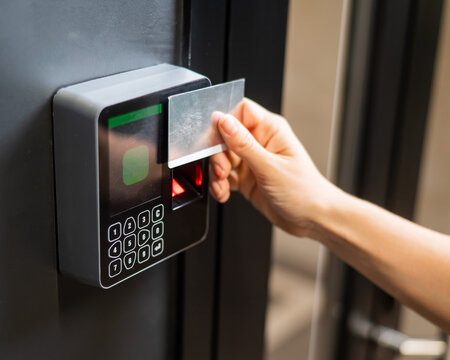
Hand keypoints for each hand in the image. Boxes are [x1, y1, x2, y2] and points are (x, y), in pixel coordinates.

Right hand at [209, 98, 336, 236]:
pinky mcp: (246, 178)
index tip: (215, 139)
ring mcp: (252, 161)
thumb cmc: (304, 191)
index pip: (240, 111)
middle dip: (218, 155)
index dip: (224, 122)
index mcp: (270, 130)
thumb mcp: (270, 167)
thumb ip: (243, 144)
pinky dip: (219, 185)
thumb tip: (223, 121)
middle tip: (222, 170)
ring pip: (221, 158)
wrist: (312, 219)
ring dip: (217, 173)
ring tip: (222, 185)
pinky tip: (224, 193)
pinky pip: (224, 176)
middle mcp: (260, 142)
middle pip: (225, 137)